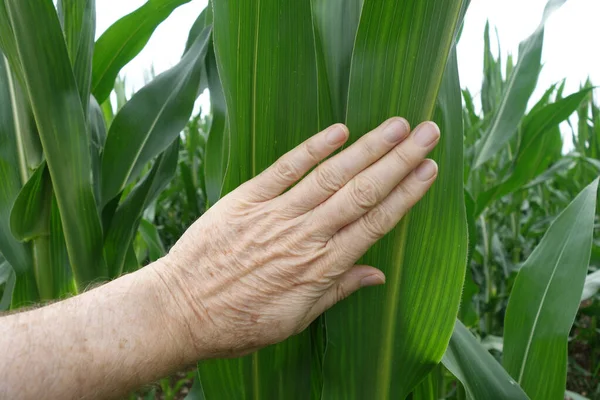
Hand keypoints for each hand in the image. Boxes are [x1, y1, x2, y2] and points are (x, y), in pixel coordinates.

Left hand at [154, 118, 439, 359]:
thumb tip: (377, 275)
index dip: (405, 195)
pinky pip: (284, 170)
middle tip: (428, 133)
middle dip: (399, 161)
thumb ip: (338, 290)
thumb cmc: (238, 322)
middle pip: (361, 192)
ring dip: (367, 149)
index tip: (430, 170)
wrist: (181, 310)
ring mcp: (275, 215)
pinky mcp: (246, 200)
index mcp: (320, 269)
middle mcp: (305, 236)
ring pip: (331, 177)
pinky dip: (312, 148)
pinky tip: (338, 130)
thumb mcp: (295, 319)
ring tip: (396, 126)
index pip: (375, 224)